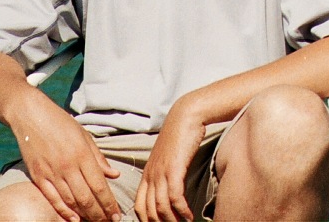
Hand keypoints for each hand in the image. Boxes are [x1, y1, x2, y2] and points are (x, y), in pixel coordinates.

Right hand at [7, 88, 122, 221]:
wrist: (30, 114)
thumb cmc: (60, 122)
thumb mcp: (84, 135)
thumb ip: (99, 158)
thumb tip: (114, 175)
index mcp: (82, 154)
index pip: (99, 186)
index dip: (109, 204)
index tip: (117, 214)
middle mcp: (67, 165)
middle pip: (86, 198)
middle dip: (99, 214)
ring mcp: (51, 172)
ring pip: (71, 201)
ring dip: (85, 214)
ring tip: (95, 221)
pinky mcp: (38, 176)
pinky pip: (52, 198)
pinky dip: (64, 211)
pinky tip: (74, 219)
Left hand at [135, 100, 206, 221]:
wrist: (186, 116)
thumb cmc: (179, 136)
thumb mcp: (167, 159)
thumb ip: (165, 175)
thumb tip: (170, 194)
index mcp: (147, 174)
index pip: (138, 206)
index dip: (146, 221)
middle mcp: (151, 175)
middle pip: (147, 211)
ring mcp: (161, 172)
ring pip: (160, 207)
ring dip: (172, 221)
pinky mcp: (174, 168)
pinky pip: (174, 197)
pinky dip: (182, 211)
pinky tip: (189, 216)